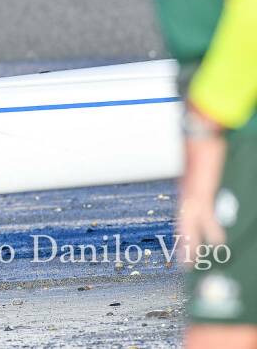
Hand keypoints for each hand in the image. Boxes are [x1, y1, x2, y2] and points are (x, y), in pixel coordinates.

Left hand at [176, 103, 226, 265]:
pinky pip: (207, 215)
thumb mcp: (196, 169)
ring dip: (193, 243)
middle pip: (183, 226)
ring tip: (193, 261)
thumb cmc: (196, 147)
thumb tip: (200, 185)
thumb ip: (197, 180)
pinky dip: (212, 228)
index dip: (183, 232)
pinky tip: (218, 240)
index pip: (181, 217)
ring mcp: (192, 194)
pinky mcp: (202, 191)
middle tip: (185, 264)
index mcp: (183, 192)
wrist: (197, 134)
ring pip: (191, 225)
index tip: (182, 247)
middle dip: (185, 245)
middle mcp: (184, 195)